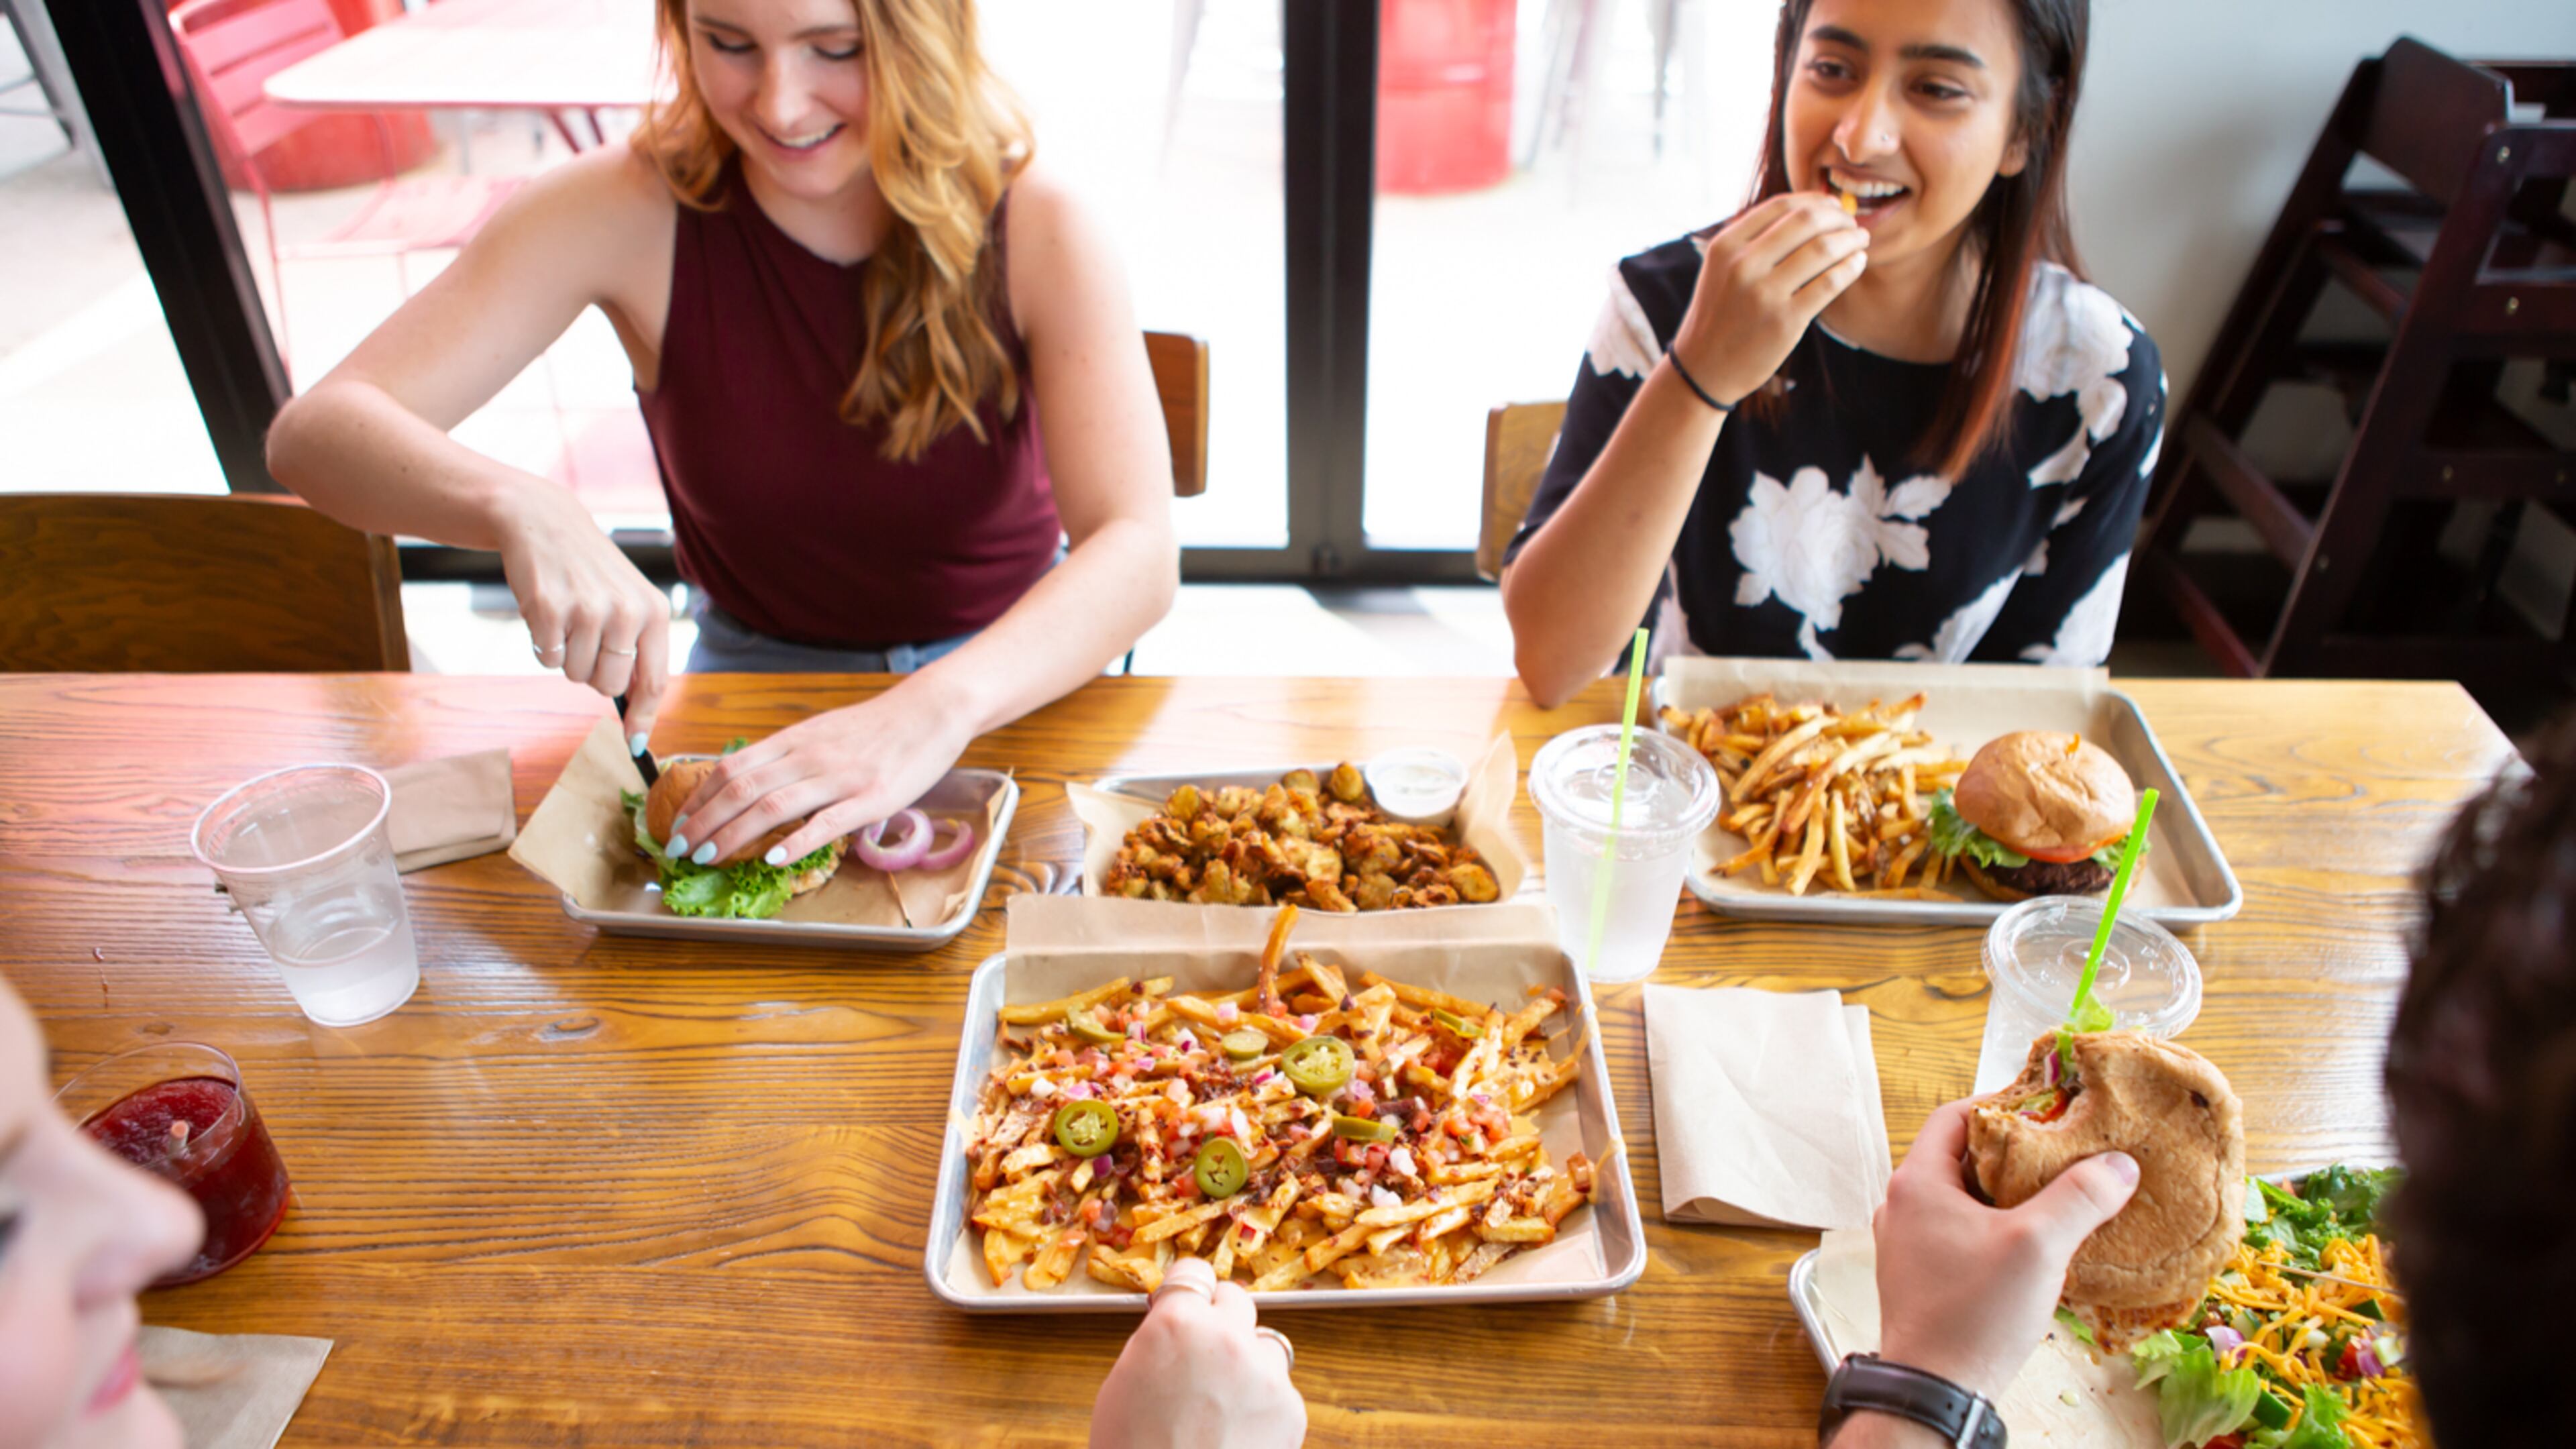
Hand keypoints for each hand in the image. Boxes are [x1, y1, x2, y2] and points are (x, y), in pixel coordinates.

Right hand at [495, 481, 670, 750]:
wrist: (545, 523)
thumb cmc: (591, 572)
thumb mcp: (629, 601)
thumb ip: (639, 650)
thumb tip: (637, 711)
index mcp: (654, 612)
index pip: (654, 681)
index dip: (644, 717)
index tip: (635, 743)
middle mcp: (626, 612)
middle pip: (609, 686)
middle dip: (594, 674)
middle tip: (586, 638)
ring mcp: (587, 610)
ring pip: (575, 675)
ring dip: (567, 656)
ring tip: (567, 618)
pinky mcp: (548, 609)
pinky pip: (546, 660)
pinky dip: (542, 645)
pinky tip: (547, 612)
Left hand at [662, 683, 972, 866]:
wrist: (929, 712)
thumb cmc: (878, 727)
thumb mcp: (823, 733)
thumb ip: (790, 757)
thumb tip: (754, 785)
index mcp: (794, 741)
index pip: (732, 768)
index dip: (699, 797)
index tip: (678, 822)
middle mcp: (808, 757)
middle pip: (742, 789)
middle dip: (704, 821)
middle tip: (679, 848)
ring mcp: (839, 778)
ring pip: (773, 806)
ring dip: (734, 833)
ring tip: (708, 856)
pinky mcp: (871, 798)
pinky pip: (826, 822)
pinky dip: (795, 842)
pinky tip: (772, 860)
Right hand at [1090, 1259, 1304, 1448]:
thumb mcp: (1124, 1383)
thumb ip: (1159, 1342)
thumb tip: (1177, 1328)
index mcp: (1177, 1324)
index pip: (1194, 1274)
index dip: (1189, 1289)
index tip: (1190, 1299)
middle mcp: (1226, 1337)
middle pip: (1237, 1299)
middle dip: (1221, 1319)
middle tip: (1206, 1350)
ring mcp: (1264, 1373)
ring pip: (1266, 1344)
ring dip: (1249, 1361)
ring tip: (1224, 1400)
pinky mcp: (1290, 1409)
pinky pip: (1279, 1390)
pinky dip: (1263, 1405)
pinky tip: (1238, 1432)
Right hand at [1670, 191, 1867, 404]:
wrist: (1703, 369)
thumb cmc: (1720, 315)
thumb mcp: (1721, 269)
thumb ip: (1753, 241)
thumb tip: (1808, 212)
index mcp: (1725, 245)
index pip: (1781, 205)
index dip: (1816, 201)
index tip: (1834, 207)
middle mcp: (1742, 265)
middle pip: (1806, 221)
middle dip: (1838, 218)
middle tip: (1852, 224)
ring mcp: (1763, 294)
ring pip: (1822, 249)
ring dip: (1850, 240)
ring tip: (1860, 241)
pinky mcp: (1785, 321)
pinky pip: (1829, 283)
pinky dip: (1850, 267)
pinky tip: (1857, 263)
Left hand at [1872, 1100, 2138, 1401]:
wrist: (1935, 1388)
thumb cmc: (1974, 1314)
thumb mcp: (2038, 1247)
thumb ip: (2080, 1198)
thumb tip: (2118, 1164)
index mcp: (1917, 1183)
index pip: (1955, 1116)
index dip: (2002, 1105)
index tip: (2048, 1110)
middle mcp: (1903, 1206)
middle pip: (1961, 1157)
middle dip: (2013, 1153)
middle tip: (2063, 1154)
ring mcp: (1908, 1243)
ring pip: (1963, 1198)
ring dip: (2007, 1194)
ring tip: (2058, 1198)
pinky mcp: (1922, 1275)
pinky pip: (1961, 1233)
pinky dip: (1996, 1228)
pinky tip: (2036, 1245)